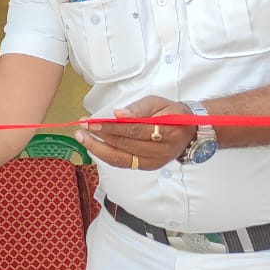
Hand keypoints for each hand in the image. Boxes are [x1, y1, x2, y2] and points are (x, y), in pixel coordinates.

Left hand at [75, 96, 195, 171]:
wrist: (188, 130)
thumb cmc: (170, 112)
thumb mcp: (157, 102)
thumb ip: (138, 108)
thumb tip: (118, 114)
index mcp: (167, 130)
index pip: (134, 130)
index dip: (111, 127)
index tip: (91, 122)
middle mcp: (162, 150)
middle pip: (125, 145)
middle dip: (100, 137)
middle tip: (81, 128)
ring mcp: (155, 161)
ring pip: (122, 158)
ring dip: (98, 149)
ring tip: (82, 138)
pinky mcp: (148, 166)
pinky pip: (124, 163)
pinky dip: (107, 155)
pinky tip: (94, 146)